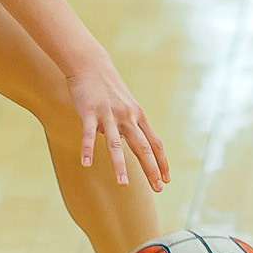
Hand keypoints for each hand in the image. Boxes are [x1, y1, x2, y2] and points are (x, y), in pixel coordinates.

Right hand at [67, 57, 168, 188]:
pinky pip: (88, 133)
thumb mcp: (125, 104)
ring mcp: (109, 114)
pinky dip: (87, 149)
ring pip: (116, 144)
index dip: (161, 162)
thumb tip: (127, 144)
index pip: (154, 143)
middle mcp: (127, 116)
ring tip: (123, 185)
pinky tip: (86, 163)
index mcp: (137, 116)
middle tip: (158, 188)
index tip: (166, 179)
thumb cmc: (108, 86)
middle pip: (142, 147)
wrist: (91, 63)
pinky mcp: (90, 111)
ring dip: (120, 165)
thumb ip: (129, 123)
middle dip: (151, 169)